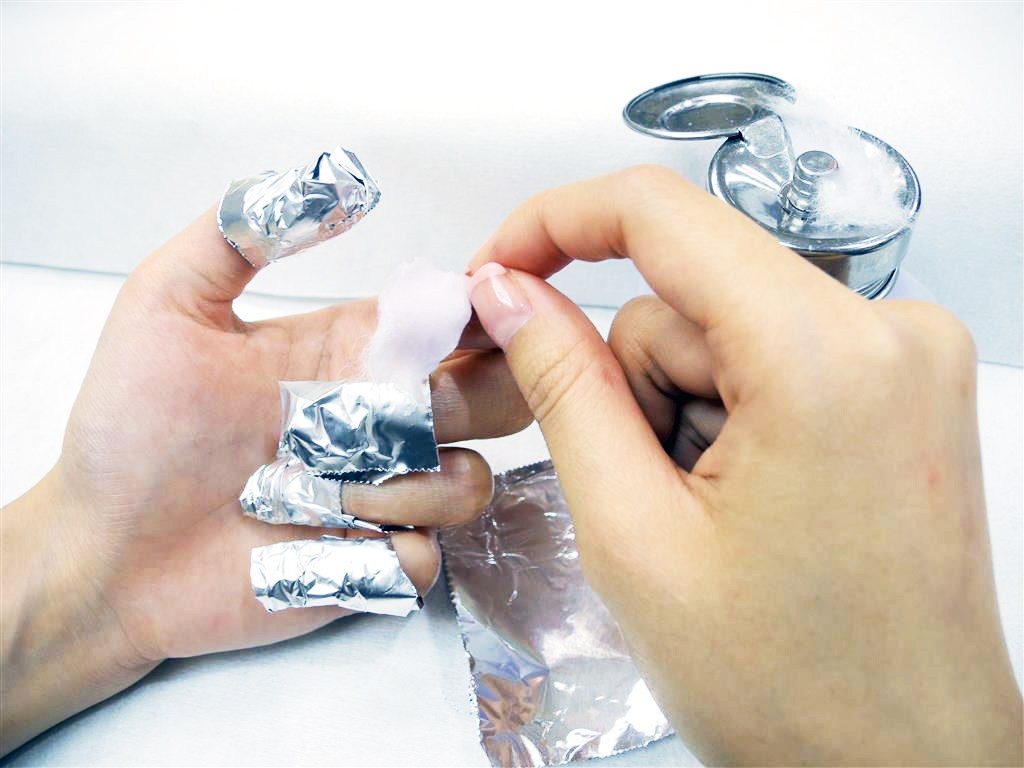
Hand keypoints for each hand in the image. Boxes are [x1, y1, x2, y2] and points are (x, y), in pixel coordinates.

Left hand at [0, 209, 529, 753]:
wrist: (106, 553)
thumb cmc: (129, 431)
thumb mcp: (166, 307)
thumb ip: (241, 234)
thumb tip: (337, 183)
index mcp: (351, 351)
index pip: (454, 318)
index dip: (483, 309)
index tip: (472, 312)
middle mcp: (379, 419)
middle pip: (497, 394)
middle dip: (479, 395)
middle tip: (410, 408)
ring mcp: (380, 495)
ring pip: (471, 479)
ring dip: (413, 485)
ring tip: (324, 491)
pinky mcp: (371, 564)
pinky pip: (429, 558)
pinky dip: (389, 551)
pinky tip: (322, 543)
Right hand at [466, 166, 1021, 764]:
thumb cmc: (795, 692)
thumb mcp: (634, 536)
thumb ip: (562, 388)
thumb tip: (510, 292)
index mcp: (823, 355)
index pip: (659, 213)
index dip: (553, 224)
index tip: (497, 269)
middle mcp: (889, 331)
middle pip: (687, 292)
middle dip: (634, 383)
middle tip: (646, 493)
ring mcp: (908, 358)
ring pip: (723, 330)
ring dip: (682, 412)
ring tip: (710, 517)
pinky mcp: (905, 388)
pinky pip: (771, 356)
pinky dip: (730, 418)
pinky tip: (750, 506)